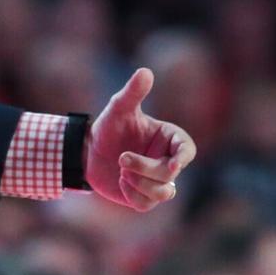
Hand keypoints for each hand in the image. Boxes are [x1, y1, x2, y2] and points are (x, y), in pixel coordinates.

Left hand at [86, 68, 196, 211]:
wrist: (88, 152)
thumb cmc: (108, 127)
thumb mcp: (118, 109)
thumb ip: (133, 92)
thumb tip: (145, 71)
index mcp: (168, 139)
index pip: (187, 149)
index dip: (184, 158)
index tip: (174, 163)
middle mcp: (167, 160)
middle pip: (171, 173)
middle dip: (145, 168)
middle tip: (121, 158)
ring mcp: (157, 181)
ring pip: (163, 192)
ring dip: (139, 183)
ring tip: (121, 170)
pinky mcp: (144, 198)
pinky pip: (146, 204)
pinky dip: (131, 194)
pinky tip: (120, 182)